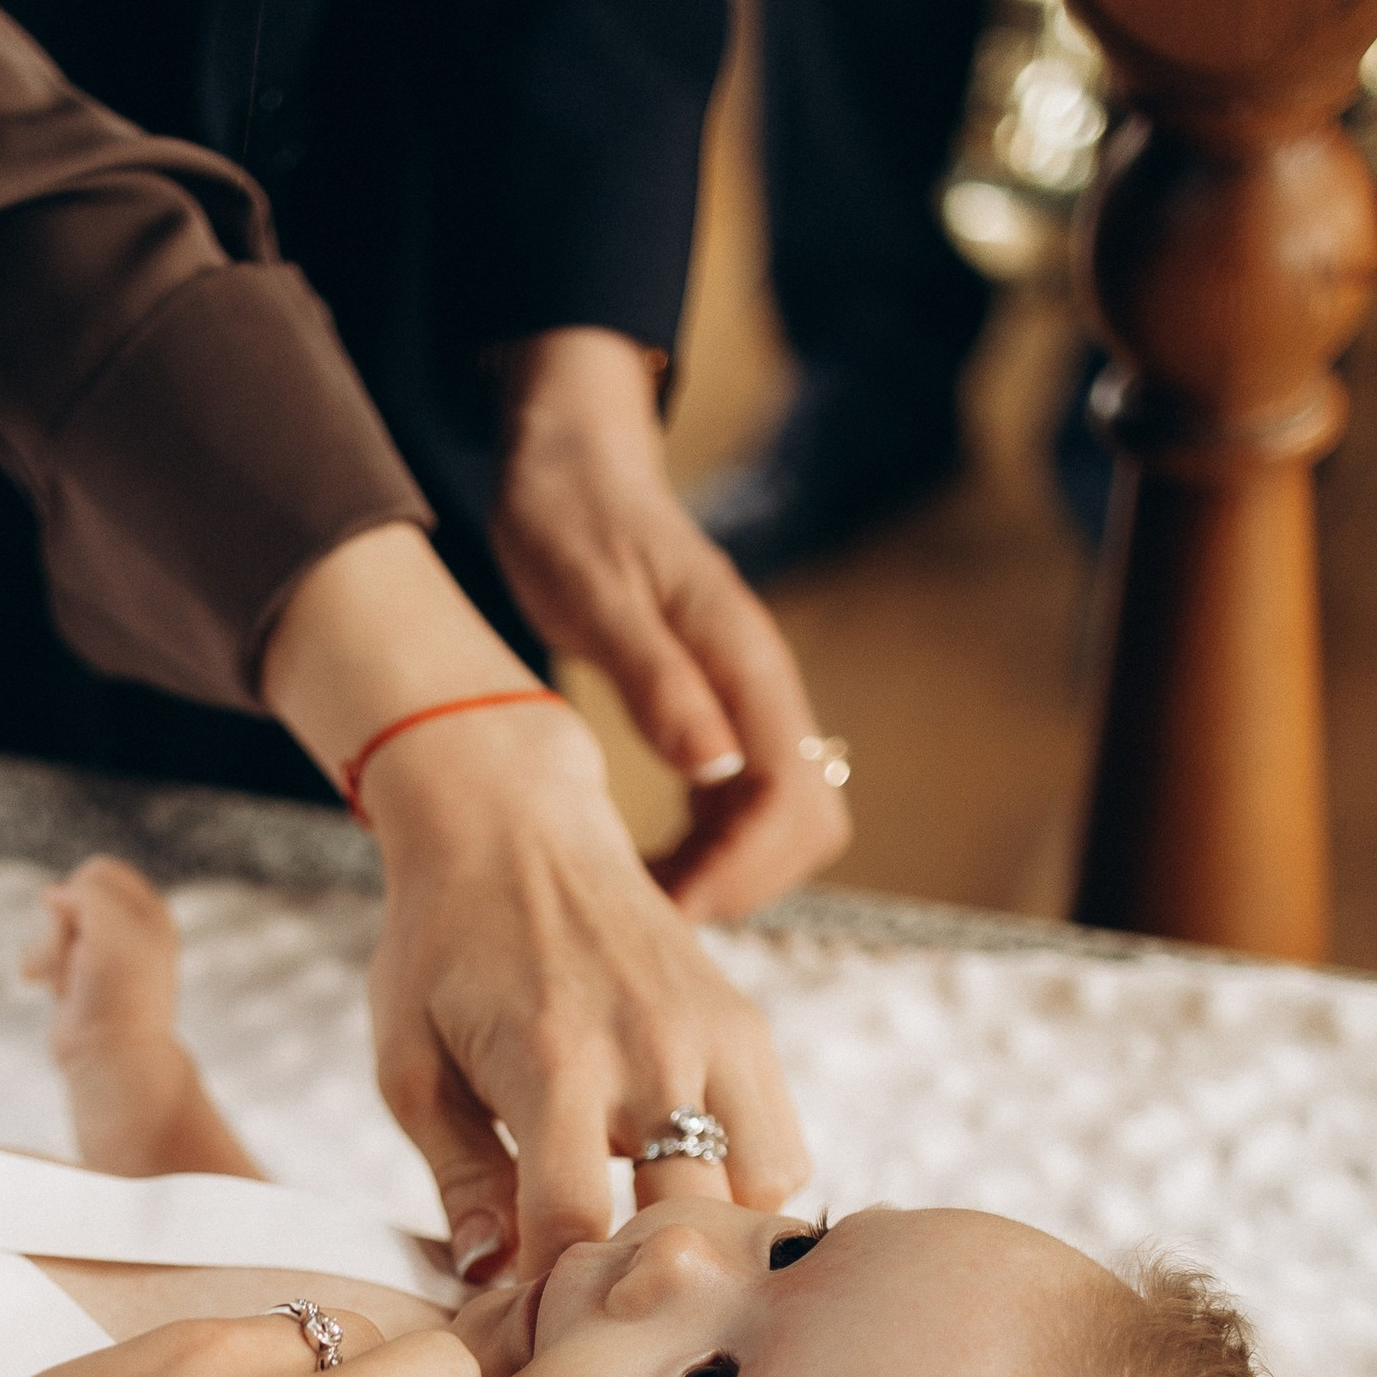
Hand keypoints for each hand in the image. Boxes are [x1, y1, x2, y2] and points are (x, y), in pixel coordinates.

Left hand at [259, 523, 809, 1288]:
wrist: (515, 826)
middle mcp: (650, 1053)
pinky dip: (745, 1195)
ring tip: (646, 1260)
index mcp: (554, 1066)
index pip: (578, 1230)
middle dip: (638, 1290)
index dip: (553, 1300)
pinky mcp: (747, 1028)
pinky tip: (682, 1203)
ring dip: (705, 1245)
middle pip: (684, 1229)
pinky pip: (781, 1151)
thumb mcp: (411, 1065)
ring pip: (756, 1200)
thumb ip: (459, 1176)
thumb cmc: (443, 949)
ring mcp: (712, 1038)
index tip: (525, 1326)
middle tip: (593, 1317)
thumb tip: (490, 1276)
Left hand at [489, 330, 850, 921]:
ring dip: (724, 873)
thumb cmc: (573, 520)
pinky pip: (740, 807)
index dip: (739, 867)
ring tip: (638, 895)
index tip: (667, 907)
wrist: (572, 465)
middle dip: (742, 882)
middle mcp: (761, 688)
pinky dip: (705, 849)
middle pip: (805, 823)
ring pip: (778, 823)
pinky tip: (646, 861)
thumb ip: (656, 680)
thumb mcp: (597, 598)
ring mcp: (746, 703)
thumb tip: (714, 766)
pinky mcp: (720, 715)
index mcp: (744, 661)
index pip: (788, 796)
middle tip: (651, 912)